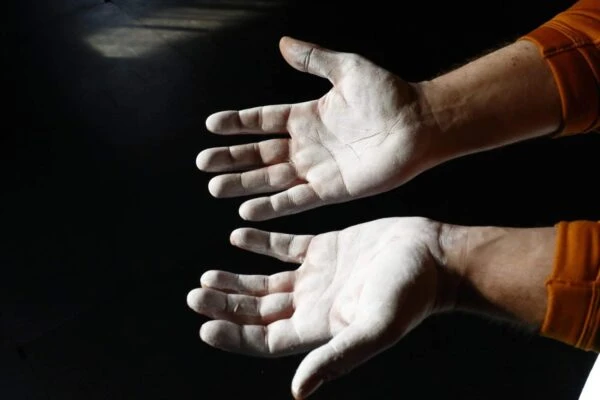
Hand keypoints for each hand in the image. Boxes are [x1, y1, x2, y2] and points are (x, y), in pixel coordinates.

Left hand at [187, 217, 450, 398]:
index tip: (204, 326)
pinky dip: (260, 243)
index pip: (265, 339)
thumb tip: (298, 392)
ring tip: (208, 274)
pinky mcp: (324, 248)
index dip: (233, 336)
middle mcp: (312, 304)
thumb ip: (336, 357)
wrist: (434, 257)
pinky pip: (284, 248)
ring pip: (266, 282)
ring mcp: (316, 276)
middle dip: (227, 304)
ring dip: (237, 278)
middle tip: (197, 293)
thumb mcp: (374, 327)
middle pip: (258, 310)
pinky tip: (239, 236)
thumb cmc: (409, 294)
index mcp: (318, 327)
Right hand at [197, 36, 437, 220]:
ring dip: (243, 185)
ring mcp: (317, 169)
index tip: (211, 125)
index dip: (237, 124)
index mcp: (306, 116)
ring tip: (214, 187)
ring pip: (271, 179)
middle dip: (231, 158)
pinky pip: (296, 200)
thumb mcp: (346, 69)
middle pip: (259, 154)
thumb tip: (282, 42)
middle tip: (202, 163)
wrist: (419, 124)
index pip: (262, 120)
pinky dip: (272, 206)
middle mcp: (307, 145)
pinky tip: (248, 211)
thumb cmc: (388, 94)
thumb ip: (313, 59)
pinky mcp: (331, 190)